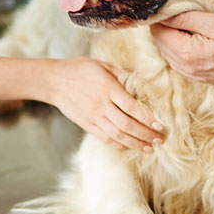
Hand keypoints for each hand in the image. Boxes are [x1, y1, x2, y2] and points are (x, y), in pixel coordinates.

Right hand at [45, 57, 163, 151]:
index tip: (160, 124)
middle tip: (159, 139)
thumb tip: (143, 82)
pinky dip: (119, 144)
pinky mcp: (86, 125)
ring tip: (148, 148)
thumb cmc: (79, 69)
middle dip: (146, 134)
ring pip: (117, 135)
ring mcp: (93, 117)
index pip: (132, 107)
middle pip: (127, 125)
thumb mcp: (102, 65)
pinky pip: (105, 138)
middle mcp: (101, 105)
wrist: (53, 81)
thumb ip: (122, 74)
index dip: (148, 117)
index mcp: (108, 88)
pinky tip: (129, 146)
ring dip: (135, 143)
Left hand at [150, 11, 213, 84]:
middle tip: (180, 13)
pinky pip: (178, 61)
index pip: (158, 32)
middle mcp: (184, 67)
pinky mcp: (197, 77)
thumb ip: (186, 18)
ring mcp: (190, 74)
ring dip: (171, 37)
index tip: (171, 8)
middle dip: (165, 27)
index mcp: (186, 54)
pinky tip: (192, 39)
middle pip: (160, 43)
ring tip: (188, 25)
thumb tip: (165, 15)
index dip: (161, 18)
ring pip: (167, 52)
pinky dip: (179, 48)